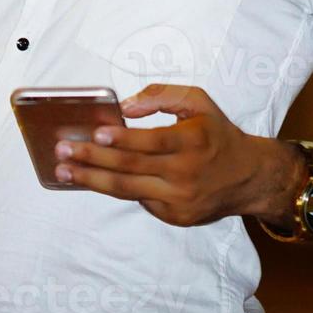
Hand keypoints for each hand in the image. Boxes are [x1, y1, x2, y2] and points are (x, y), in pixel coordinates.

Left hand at [52, 83, 301, 227]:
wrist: (250, 177)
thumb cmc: (217, 134)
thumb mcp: (199, 102)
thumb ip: (162, 96)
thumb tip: (126, 108)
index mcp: (193, 141)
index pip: (152, 142)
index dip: (122, 140)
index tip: (96, 134)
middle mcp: (186, 173)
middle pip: (131, 168)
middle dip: (92, 159)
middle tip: (63, 151)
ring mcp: (180, 199)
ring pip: (127, 190)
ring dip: (91, 180)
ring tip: (64, 172)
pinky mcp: (176, 216)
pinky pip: (139, 201)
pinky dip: (114, 189)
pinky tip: (91, 180)